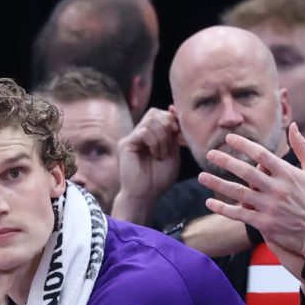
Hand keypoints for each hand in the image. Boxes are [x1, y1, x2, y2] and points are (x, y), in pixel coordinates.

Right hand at [111, 107, 182, 223]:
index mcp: (150, 135)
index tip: (179, 134)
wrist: (145, 196)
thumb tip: (173, 109)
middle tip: (172, 144)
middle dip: (168, 126)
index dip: (172, 119)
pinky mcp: (125, 144)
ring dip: (163, 137)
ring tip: (162, 154)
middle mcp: (138, 134)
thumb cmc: (159, 179)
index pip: (160, 114)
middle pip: (155, 113)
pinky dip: (155, 142)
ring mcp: (131, 138)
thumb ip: (173, 133)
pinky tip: (155, 155)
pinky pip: (143, 131)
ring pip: (150, 121)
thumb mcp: (173, 152)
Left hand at [200, 122, 304, 257]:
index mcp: (288, 174)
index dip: (243, 144)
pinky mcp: (264, 224)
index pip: (261, 154)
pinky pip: (239, 214)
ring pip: (238, 192)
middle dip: (225, 161)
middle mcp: (277, 189)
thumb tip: (292, 126)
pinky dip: (223, 208)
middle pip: (245, 171)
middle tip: (210, 154)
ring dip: (217, 184)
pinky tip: (210, 202)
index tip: (229, 138)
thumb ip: (303, 147)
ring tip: (201, 176)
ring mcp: (269, 207)